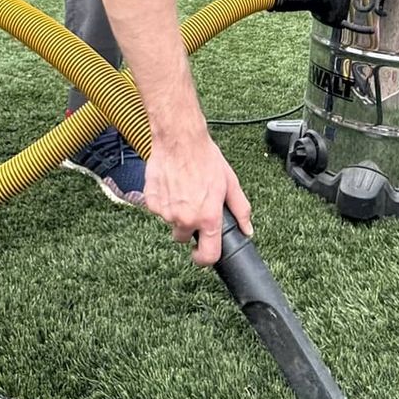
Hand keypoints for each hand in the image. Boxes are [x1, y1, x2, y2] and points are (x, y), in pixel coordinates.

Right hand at [144, 132, 252, 266]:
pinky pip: (158, 209)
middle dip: (189, 226)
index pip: (207, 256)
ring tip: (182, 188)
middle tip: (193, 203)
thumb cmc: (205, 158)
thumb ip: (240, 210)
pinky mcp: (151, 202)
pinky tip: (170, 185)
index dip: (205, 259)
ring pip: (171, 221)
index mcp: (208, 217)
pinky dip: (163, 201)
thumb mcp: (230, 183)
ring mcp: (167, 212)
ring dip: (176, 212)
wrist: (180, 140)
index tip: (201, 254)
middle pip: (185, 237)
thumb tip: (247, 229)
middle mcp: (186, 219)